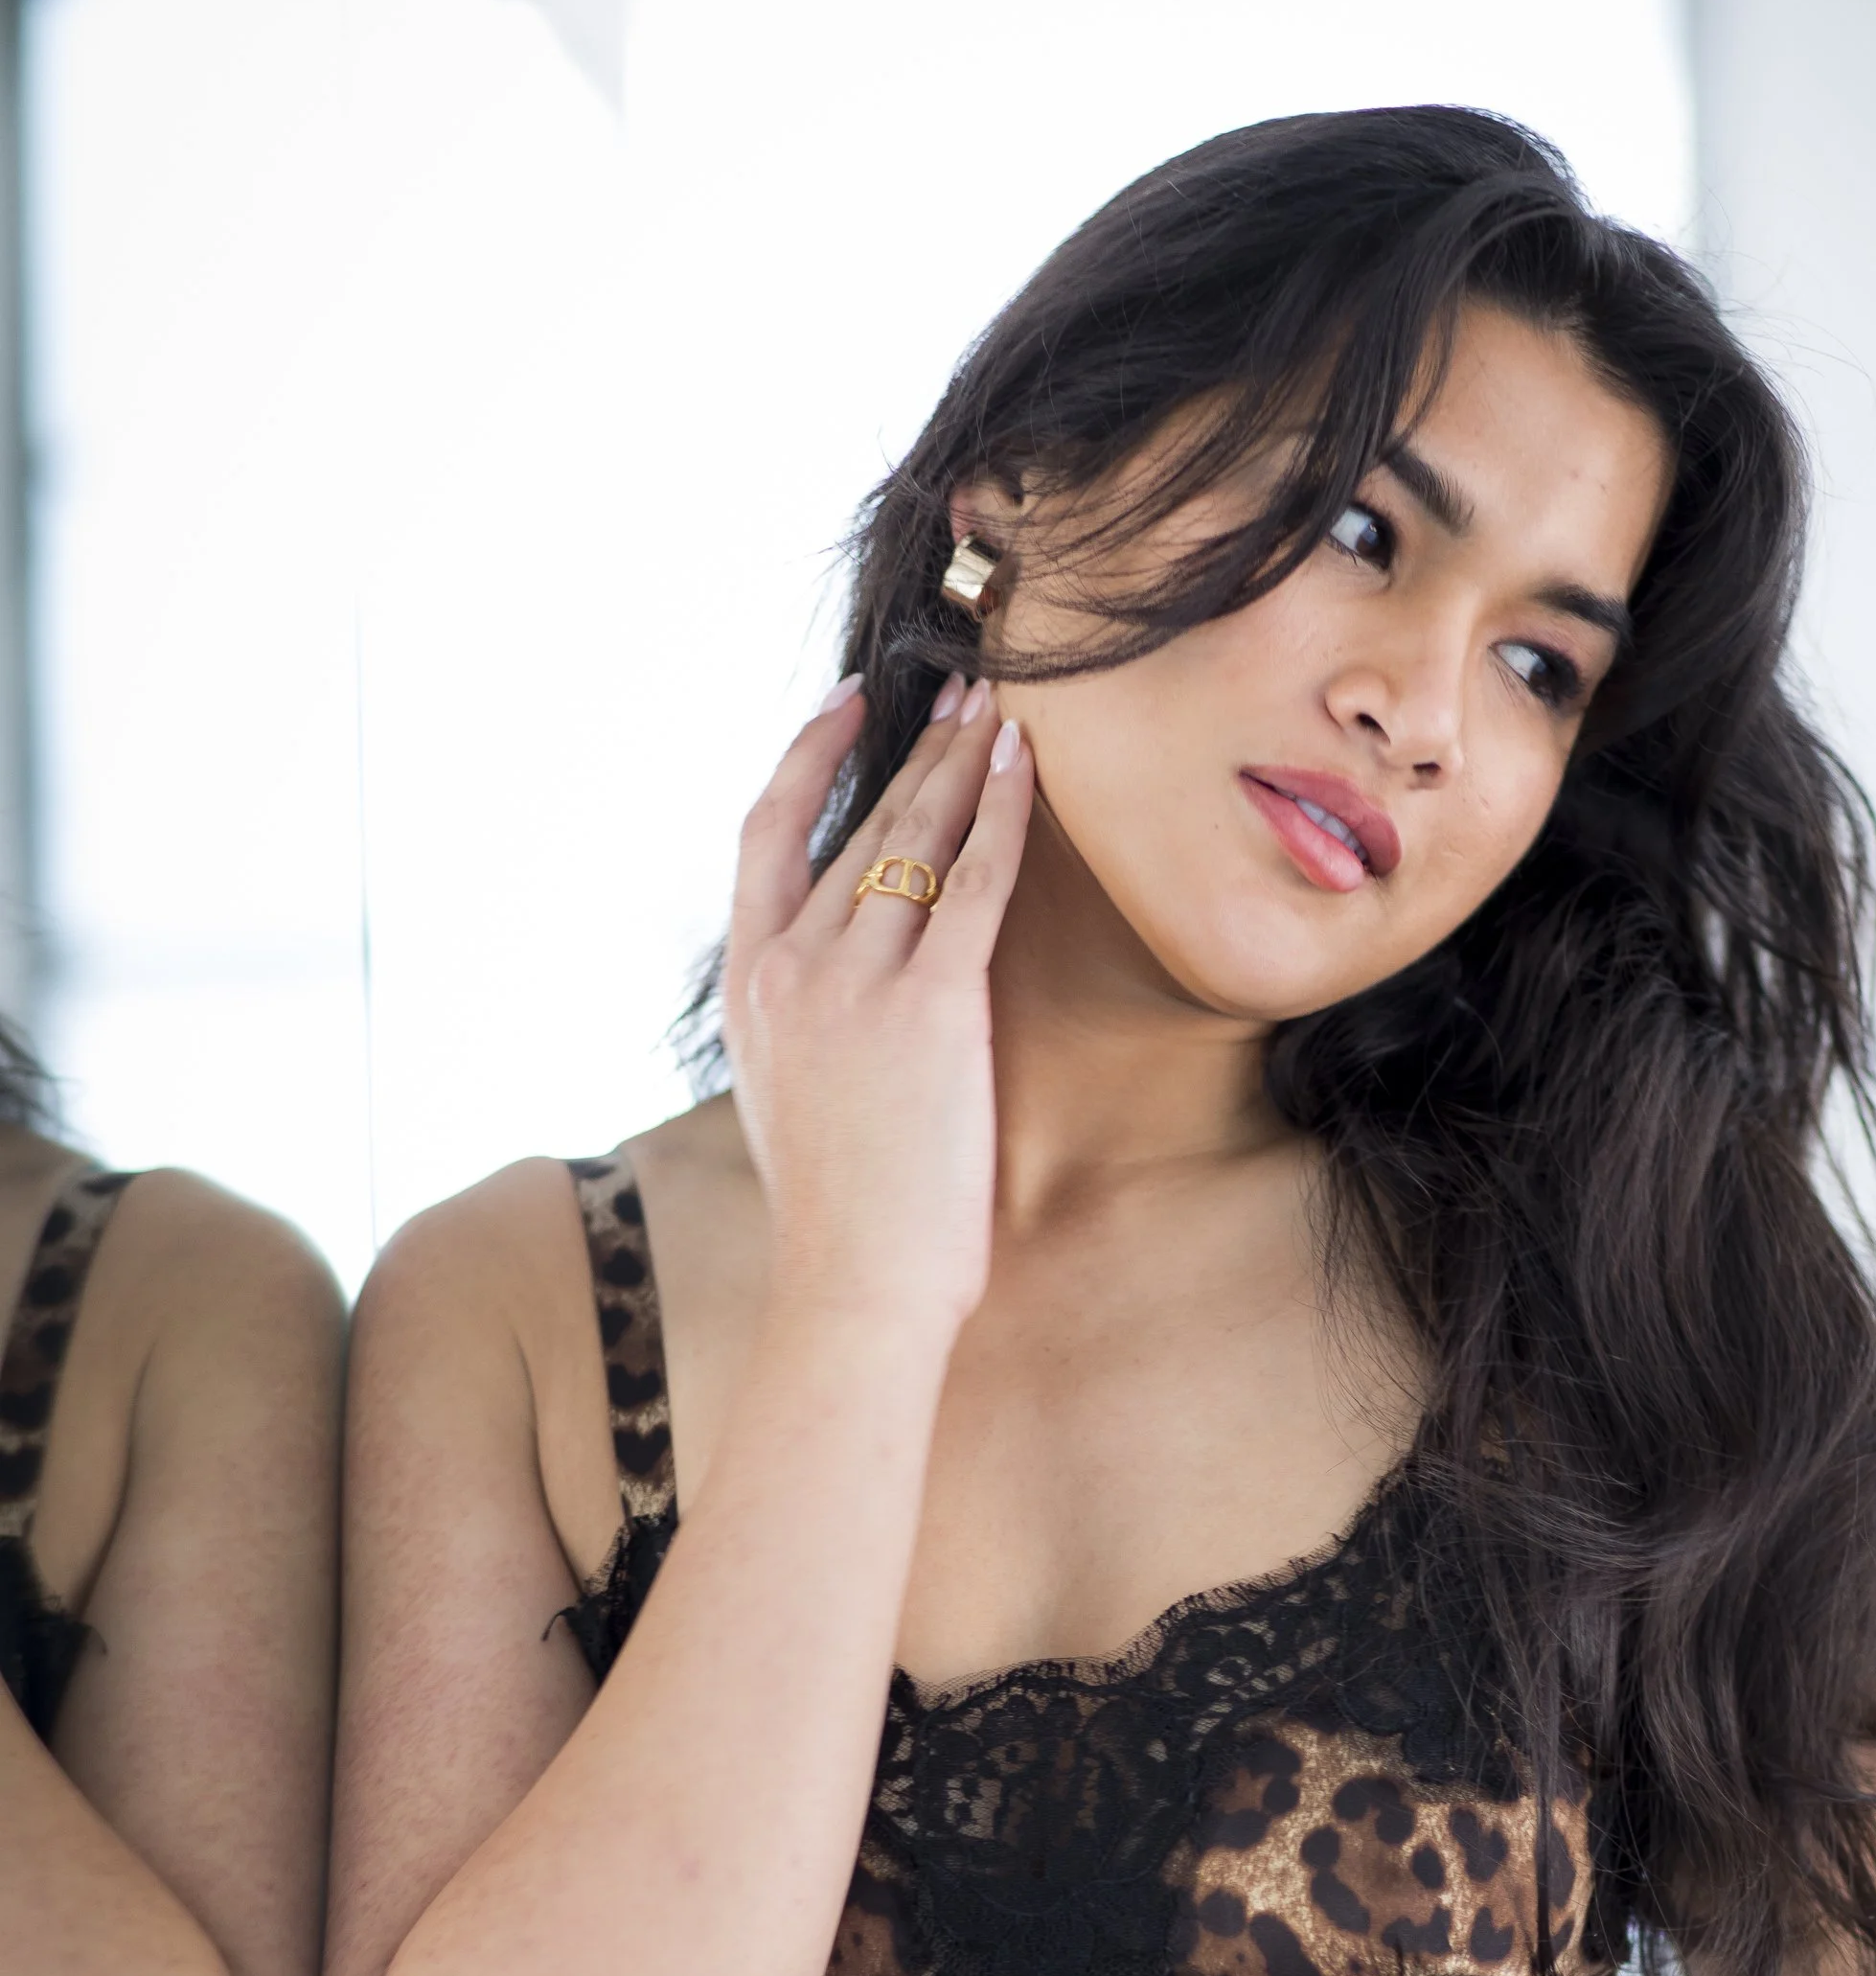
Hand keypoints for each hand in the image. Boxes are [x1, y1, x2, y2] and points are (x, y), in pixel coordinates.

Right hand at [723, 673, 1032, 1340]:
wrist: (854, 1283)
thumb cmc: (837, 1216)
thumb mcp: (785, 1096)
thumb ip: (800, 1021)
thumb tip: (832, 989)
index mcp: (748, 983)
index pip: (767, 832)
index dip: (810, 756)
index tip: (850, 706)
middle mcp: (792, 964)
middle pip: (861, 823)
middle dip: (921, 748)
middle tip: (968, 692)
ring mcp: (857, 981)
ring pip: (917, 838)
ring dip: (966, 763)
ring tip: (1005, 711)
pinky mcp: (931, 1007)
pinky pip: (975, 884)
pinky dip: (1004, 817)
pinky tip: (1027, 770)